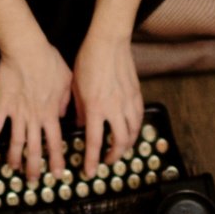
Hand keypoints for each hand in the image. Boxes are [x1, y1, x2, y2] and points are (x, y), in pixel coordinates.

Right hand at [0, 39, 71, 180]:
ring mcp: (16, 113)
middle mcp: (34, 117)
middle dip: (34, 167)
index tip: (58, 174)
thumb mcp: (66, 81)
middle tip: (32, 180)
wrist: (26, 50)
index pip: (55, 142)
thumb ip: (65, 101)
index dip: (56, 159)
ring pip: (15, 141)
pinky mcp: (1, 105)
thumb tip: (63, 115)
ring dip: (14, 157)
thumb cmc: (49, 61)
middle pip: (34, 148)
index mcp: (50, 113)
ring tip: (12, 168)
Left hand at [72, 31, 142, 177]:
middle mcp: (114, 108)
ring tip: (120, 149)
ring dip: (127, 145)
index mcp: (95, 108)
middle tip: (107, 161)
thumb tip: (80, 125)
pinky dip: (136, 129)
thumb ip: (79, 109)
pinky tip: (131, 131)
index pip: (94, 142)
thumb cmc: (88, 61)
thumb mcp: (76, 87)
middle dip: (114, 156)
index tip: (89, 171)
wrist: (108, 42)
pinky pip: (139, 118)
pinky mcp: (136, 94)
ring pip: (133, 132)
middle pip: (120, 141)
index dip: (91, 160)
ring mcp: (128, 101)